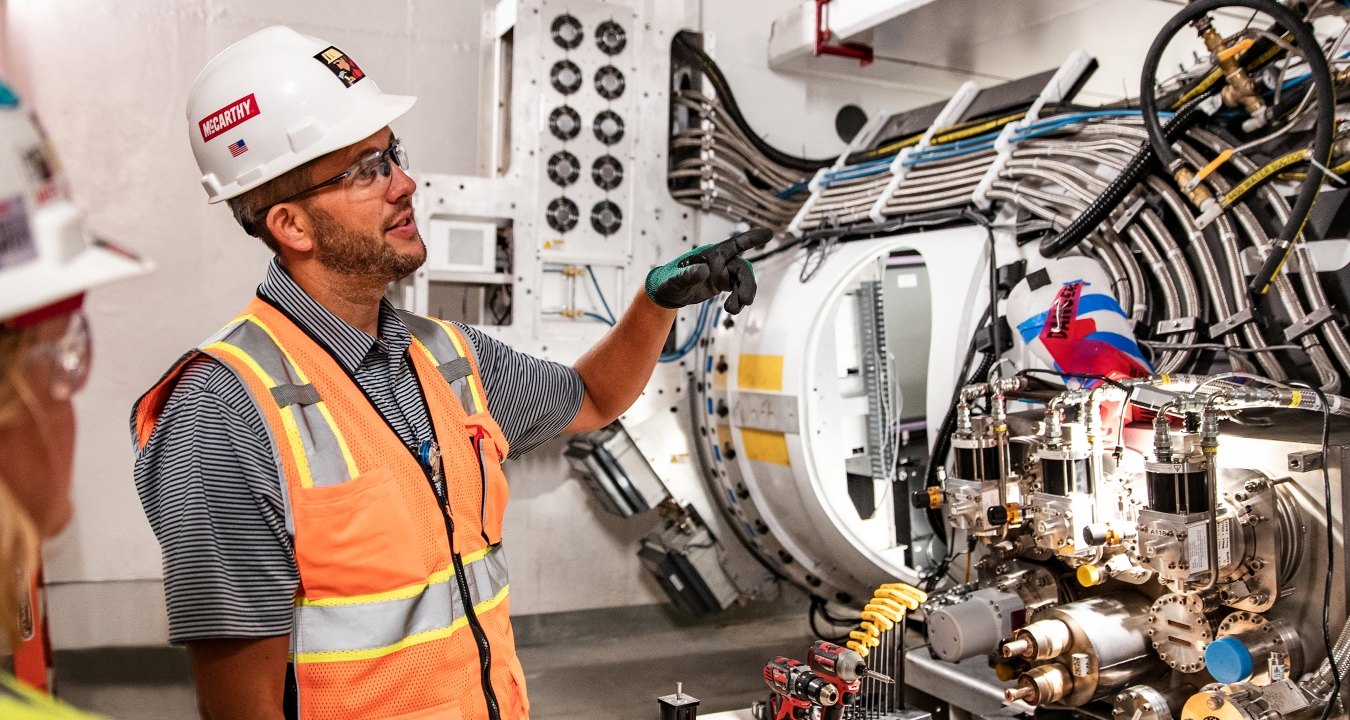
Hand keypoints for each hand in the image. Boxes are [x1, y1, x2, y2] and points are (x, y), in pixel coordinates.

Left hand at [644, 228, 772, 313]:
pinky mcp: (722, 284)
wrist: (668, 294)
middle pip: (742, 269)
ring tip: (732, 310)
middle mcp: (720, 261)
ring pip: (742, 281)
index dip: (751, 239)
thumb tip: (704, 270)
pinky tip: (732, 309)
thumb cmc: (668, 282)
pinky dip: (738, 300)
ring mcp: (722, 273)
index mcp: (711, 254)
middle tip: (746, 301)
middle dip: (748, 284)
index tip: (769, 234)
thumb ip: (688, 274)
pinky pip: (738, 290)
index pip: (734, 244)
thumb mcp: (675, 280)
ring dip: (742, 295)